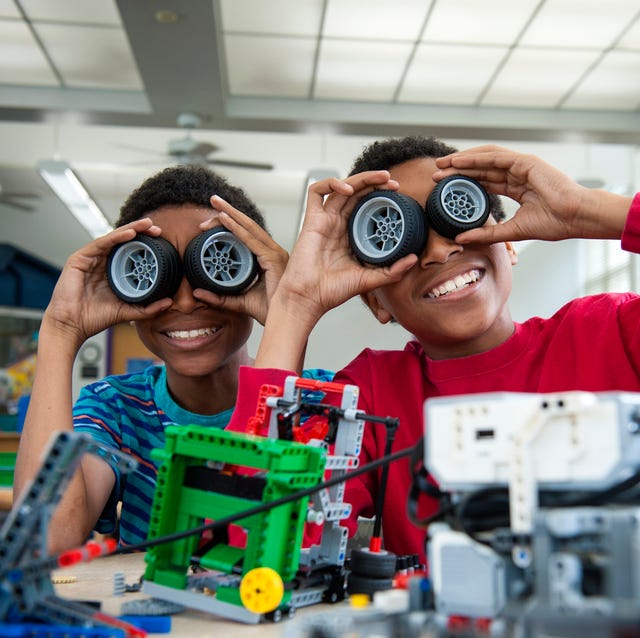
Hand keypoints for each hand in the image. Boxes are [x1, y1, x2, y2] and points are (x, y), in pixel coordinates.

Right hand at [43, 218, 171, 347]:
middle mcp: (102, 263)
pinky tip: (130, 233)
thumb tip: (169, 302)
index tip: (162, 241)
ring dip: (131, 229)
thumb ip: (148, 308)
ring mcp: (91, 259)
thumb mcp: (127, 311)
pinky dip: (116, 237)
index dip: (145, 246)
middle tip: (157, 228)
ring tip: (147, 225)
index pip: (130, 254)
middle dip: (141, 233)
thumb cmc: (94, 318)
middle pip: (123, 243)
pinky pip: (101, 244)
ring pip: (113, 239)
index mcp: (112, 272)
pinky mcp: (80, 258)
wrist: (72, 325)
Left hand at [193, 195, 288, 324]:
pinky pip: (252, 240)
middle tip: (213, 199)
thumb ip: (219, 298)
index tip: (209, 223)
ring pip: (250, 228)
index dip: (228, 226)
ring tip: (215, 203)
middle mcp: (273, 252)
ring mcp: (275, 254)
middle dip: (229, 212)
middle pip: (248, 227)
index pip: (246, 236)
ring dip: (231, 214)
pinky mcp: (274, 259)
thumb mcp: (239, 302)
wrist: (286, 322)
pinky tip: (224, 220)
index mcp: (267, 258)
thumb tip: (197, 292)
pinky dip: (237, 229)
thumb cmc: (271, 311)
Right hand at [272, 170, 417, 324]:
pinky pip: (316, 192)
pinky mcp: (311, 220)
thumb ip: (392, 271)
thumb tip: (413, 260)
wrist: (308, 298)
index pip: (366, 207)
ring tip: (379, 177)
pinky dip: (331, 183)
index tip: (397, 195)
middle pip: (356, 193)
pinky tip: (347, 188)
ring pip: (341, 188)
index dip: (380, 198)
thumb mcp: (369, 280)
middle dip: (374, 183)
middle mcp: (338, 225)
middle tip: (392, 182)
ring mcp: (324, 221)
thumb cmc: (332, 291)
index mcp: (350, 236)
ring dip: (361, 178)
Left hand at [433, 145, 629, 243]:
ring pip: (485, 159)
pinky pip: (495, 157)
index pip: (484, 182)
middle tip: (436, 174)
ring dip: (462, 161)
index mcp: (516, 187)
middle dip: (457, 171)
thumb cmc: (553, 223)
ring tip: (442, 164)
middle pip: (481, 169)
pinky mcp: (525, 162)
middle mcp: (517, 174)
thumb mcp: (512, 231)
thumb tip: (460, 238)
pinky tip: (459, 161)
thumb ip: (487, 234)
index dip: (464, 184)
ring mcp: (521, 166)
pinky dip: (475, 158)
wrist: (575, 217)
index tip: (444, 188)